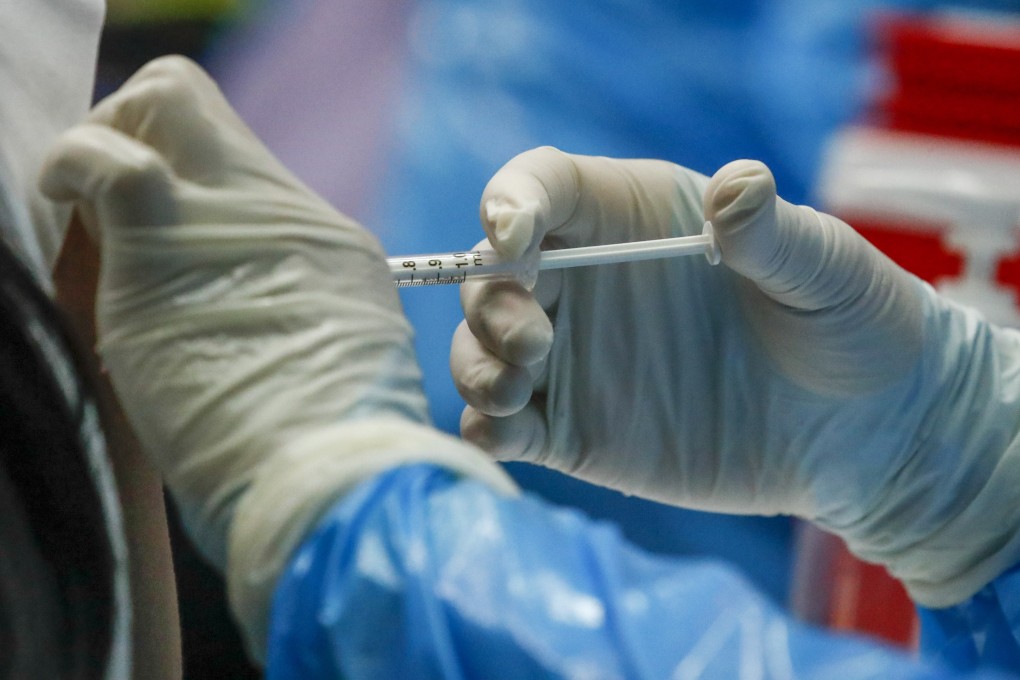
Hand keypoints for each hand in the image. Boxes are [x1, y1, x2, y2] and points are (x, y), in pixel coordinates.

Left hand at [40, 56, 513, 660]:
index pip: (237, 162)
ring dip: (100, 156)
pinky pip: (104, 159)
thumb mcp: (337, 363)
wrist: (337, 474)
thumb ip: (287, 311)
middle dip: (134, 133)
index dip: (180, 183)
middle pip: (187, 104)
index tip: (160, 231)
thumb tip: (229, 302)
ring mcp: (227, 216)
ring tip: (94, 233)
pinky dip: (72, 164)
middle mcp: (282, 210)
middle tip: (109, 203)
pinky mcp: (167, 242)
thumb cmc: (332, 450)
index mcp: (329, 243)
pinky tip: (62, 194)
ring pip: (149, 110)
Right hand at [451, 146, 1019, 607]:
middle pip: (491, 272)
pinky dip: (484, 427)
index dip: (509, 202)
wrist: (863, 427)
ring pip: (480, 347)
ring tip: (514, 391)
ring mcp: (573, 358)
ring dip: (475, 362)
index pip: (542, 189)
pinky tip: (507, 433)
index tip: (511, 235)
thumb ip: (773, 233)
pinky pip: (502, 423)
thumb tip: (737, 190)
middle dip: (489, 300)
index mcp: (631, 219)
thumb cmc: (849, 322)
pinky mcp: (572, 429)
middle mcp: (586, 282)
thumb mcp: (825, 269)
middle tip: (534, 340)